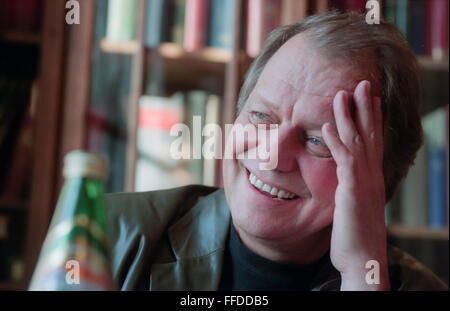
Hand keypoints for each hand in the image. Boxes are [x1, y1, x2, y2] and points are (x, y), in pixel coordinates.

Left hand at [322, 80, 389, 290]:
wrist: (362, 259)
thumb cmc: (354, 234)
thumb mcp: (354, 205)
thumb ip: (351, 188)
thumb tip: (345, 178)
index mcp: (371, 177)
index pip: (373, 141)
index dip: (372, 118)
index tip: (369, 98)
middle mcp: (371, 175)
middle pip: (370, 134)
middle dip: (366, 108)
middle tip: (362, 84)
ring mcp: (364, 182)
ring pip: (357, 141)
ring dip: (348, 117)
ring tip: (342, 95)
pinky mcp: (353, 191)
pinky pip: (344, 161)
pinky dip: (335, 143)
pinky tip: (324, 128)